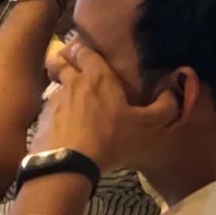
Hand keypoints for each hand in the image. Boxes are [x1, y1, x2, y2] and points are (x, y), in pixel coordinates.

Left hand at [33, 41, 178, 171]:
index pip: (84, 50)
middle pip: (61, 61)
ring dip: (60, 87)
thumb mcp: (145, 125)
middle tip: (74, 67)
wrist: (67, 165)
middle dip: (65, 60)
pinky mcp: (41, 121)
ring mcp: (53, 102)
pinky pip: (48, 109)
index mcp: (97, 77)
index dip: (84, 49)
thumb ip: (164, 108)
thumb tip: (175, 95)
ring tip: (71, 99)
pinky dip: (54, 112)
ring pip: (55, 85)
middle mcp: (73, 83)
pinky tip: (63, 125)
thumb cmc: (110, 138)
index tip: (89, 52)